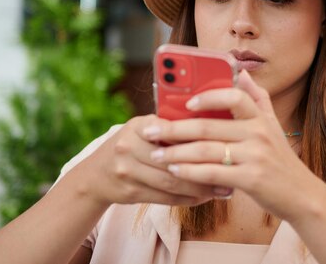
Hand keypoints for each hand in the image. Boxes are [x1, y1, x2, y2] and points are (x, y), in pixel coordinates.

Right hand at [74, 114, 226, 207]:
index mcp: (138, 125)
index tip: (224, 145)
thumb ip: (170, 127)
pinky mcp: (129, 191)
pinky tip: (204, 198)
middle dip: (205, 168)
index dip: (200, 140)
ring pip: (172, 182)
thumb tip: (212, 125)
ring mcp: (127, 170)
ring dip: (200, 188)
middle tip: (230, 172)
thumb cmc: (130, 147)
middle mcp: (129, 145)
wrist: (95, 176)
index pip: (174, 132)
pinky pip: (165, 198)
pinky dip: (188, 199)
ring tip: (222, 189)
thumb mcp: (144, 129)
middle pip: (174, 160)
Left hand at [142, 71, 314, 221]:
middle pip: (208, 126)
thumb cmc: (280, 159)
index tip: (184, 103)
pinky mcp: (251, 180)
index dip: (207, 97)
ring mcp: (255, 156)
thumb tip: (242, 72)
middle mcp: (258, 133)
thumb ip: (257, 97)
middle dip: (174, 128)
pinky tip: (175, 171)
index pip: (233, 96)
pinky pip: (212, 173)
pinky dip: (190, 172)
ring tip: (157, 154)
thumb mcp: (273, 124)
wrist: (302, 195)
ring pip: (206, 150)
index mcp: (260, 117)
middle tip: (150, 130)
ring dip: (176, 152)